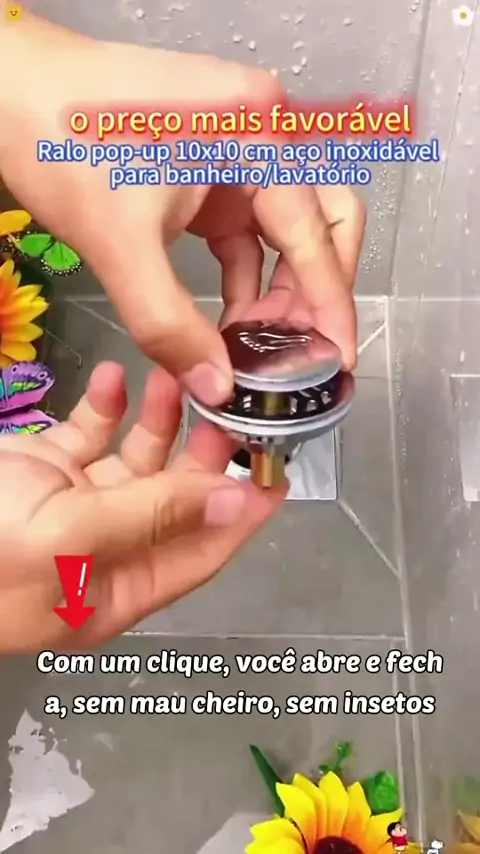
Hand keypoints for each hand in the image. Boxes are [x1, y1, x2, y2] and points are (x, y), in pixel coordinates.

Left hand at [0, 13, 364, 405]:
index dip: (330, 305)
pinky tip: (231, 319)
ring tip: (257, 346)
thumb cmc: (62, 138)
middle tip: (295, 351)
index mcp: (260, 137)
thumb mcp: (121, 242)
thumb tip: (215, 386)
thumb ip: (170, 324)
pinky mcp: (213, 173)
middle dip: (312, 293)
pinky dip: (244, 278)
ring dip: (276, 292)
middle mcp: (263, 138)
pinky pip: (246, 232)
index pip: (315, 234)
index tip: (337, 359)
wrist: (12, 92)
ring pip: (285, 234)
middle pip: (321, 225)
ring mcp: (239, 155)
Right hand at [0, 362, 283, 651]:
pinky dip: (103, 406)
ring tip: (170, 376)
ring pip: (133, 459)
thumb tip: (232, 502)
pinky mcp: (42, 470)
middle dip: (201, 451)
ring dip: (156, 418)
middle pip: (173, 498)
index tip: (279, 471)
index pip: (199, 551)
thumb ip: (152, 517)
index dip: (241, 514)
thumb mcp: (69, 541)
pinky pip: (86, 435)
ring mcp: (73, 506)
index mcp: (116, 588)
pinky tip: (112, 376)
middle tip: (225, 403)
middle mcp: (103, 549)